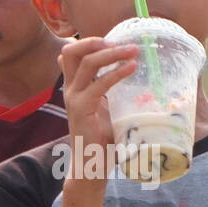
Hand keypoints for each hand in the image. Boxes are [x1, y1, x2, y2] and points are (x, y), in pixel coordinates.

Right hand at [57, 37, 140, 180]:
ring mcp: (74, 98)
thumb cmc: (105, 139)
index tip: (117, 41)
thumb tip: (136, 82)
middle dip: (97, 42)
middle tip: (124, 43)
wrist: (93, 165)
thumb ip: (115, 94)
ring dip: (110, 54)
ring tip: (133, 51)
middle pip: (73, 52)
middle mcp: (71, 89)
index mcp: (77, 87)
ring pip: (85, 63)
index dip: (91, 42)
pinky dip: (115, 74)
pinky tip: (131, 68)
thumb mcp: (111, 110)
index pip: (74, 54)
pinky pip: (97, 85)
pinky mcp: (81, 110)